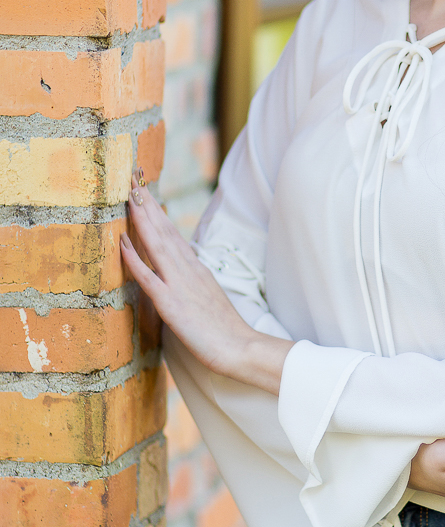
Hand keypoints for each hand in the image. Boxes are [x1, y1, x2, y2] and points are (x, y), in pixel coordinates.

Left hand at [120, 171, 291, 391]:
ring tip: (130, 196)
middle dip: (148, 205)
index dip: (158, 212)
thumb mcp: (208, 296)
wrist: (240, 347)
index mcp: (196, 268)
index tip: (145, 192)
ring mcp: (179, 284)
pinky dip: (135, 258)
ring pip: (158, 245)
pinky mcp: (171, 303)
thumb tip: (181, 273)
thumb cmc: (225, 329)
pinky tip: (123, 243)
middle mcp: (188, 270)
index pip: (173, 234)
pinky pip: (149, 277)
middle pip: (164, 231)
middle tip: (133, 179)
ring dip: (142, 220)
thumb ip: (193, 281)